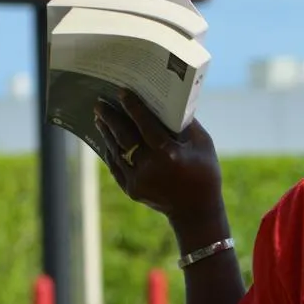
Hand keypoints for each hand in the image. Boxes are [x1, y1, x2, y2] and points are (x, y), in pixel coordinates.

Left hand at [94, 91, 225, 226]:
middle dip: (111, 118)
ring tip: (100, 117)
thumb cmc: (204, 172)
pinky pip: (116, 165)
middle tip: (100, 103)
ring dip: (106, 132)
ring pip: (116, 151)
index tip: (122, 92)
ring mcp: (138, 180)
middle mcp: (151, 167)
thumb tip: (171, 101)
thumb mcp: (203, 144)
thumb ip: (187, 123)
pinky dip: (110, 150)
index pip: (146, 124)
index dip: (133, 107)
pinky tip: (107, 138)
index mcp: (169, 154)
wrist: (196, 211)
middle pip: (124, 137)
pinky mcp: (131, 190)